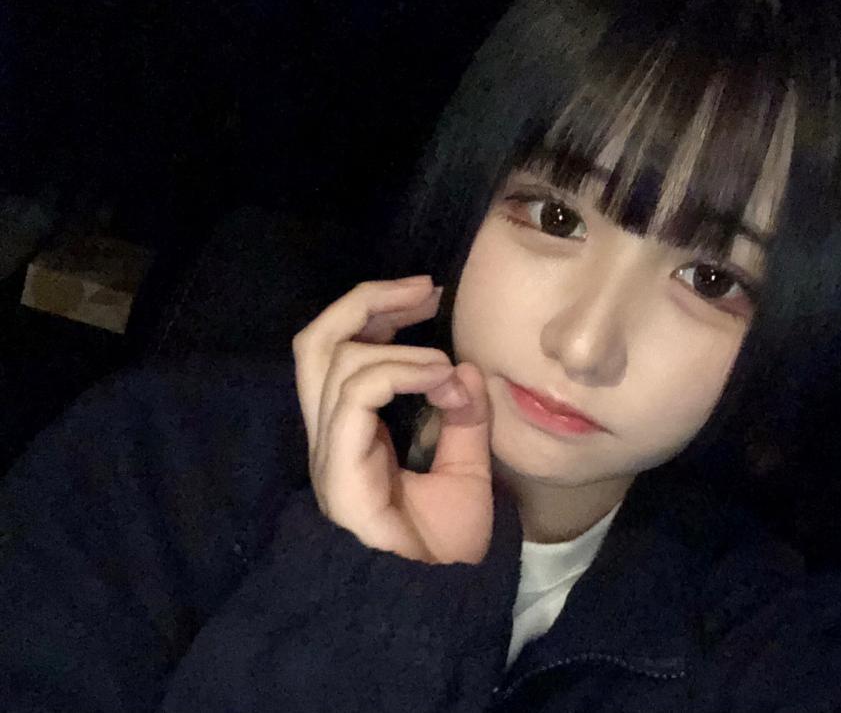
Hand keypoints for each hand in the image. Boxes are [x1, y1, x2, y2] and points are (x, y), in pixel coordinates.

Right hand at [292, 276, 493, 564]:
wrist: (432, 607)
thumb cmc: (439, 548)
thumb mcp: (466, 470)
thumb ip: (465, 420)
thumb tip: (468, 371)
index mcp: (351, 431)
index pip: (338, 350)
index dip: (376, 311)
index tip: (428, 297)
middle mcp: (330, 434)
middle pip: (315, 340)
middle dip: (367, 300)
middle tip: (424, 290)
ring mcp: (330, 450)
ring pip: (330, 357)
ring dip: (400, 344)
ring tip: (447, 366)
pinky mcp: (341, 468)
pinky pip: (358, 394)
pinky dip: (402, 372)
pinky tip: (442, 381)